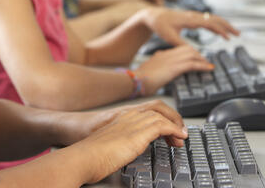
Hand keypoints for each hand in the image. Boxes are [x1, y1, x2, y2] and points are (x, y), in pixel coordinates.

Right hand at [73, 100, 187, 182]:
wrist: (84, 156)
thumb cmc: (91, 154)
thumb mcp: (109, 144)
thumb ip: (120, 142)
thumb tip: (126, 150)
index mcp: (122, 117)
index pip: (148, 109)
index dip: (162, 116)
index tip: (169, 130)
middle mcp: (129, 116)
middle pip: (158, 108)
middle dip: (172, 118)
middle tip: (179, 132)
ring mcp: (134, 123)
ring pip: (162, 115)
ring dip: (175, 126)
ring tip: (181, 139)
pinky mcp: (138, 133)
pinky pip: (163, 126)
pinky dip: (174, 130)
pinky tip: (178, 139)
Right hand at [135, 45, 213, 94]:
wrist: (134, 80)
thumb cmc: (139, 79)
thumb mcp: (148, 71)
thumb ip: (156, 68)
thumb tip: (160, 72)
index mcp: (161, 55)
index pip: (179, 50)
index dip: (190, 53)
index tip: (196, 58)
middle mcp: (167, 55)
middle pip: (187, 49)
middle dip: (198, 55)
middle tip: (205, 61)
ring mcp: (171, 60)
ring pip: (192, 54)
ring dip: (202, 59)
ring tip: (209, 65)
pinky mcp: (174, 68)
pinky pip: (192, 64)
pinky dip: (202, 65)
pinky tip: (208, 69)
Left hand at [141, 7, 239, 45]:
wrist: (153, 15)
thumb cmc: (160, 25)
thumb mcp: (169, 37)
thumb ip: (182, 44)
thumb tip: (194, 53)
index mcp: (190, 20)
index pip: (210, 24)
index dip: (220, 30)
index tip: (228, 38)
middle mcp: (193, 16)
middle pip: (215, 19)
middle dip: (227, 26)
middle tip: (238, 35)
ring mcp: (193, 16)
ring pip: (213, 18)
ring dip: (224, 25)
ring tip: (233, 34)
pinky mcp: (192, 17)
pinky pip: (208, 20)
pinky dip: (217, 25)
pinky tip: (220, 32)